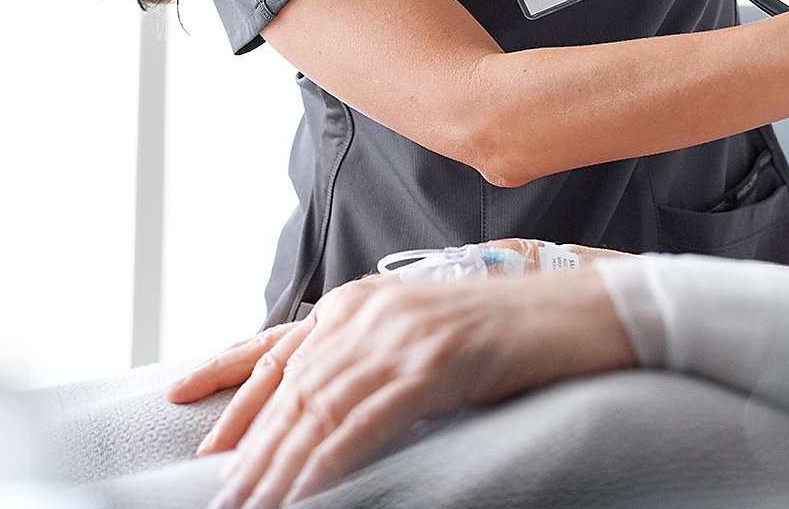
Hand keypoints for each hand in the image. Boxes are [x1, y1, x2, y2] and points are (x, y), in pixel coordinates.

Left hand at [199, 270, 637, 508]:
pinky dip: (330, 460)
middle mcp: (370, 311)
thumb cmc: (509, 334)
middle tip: (224, 495)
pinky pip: (367, 421)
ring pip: (320, 408)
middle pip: (291, 386)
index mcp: (360, 301)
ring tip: (255, 504)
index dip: (234, 394)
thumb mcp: (421, 339)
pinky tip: (306, 490)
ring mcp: (402, 335)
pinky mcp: (435, 365)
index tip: (206, 442)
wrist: (583, 312)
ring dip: (280, 465)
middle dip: (251, 447)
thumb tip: (322, 407)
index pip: (278, 350)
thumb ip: (370, 359)